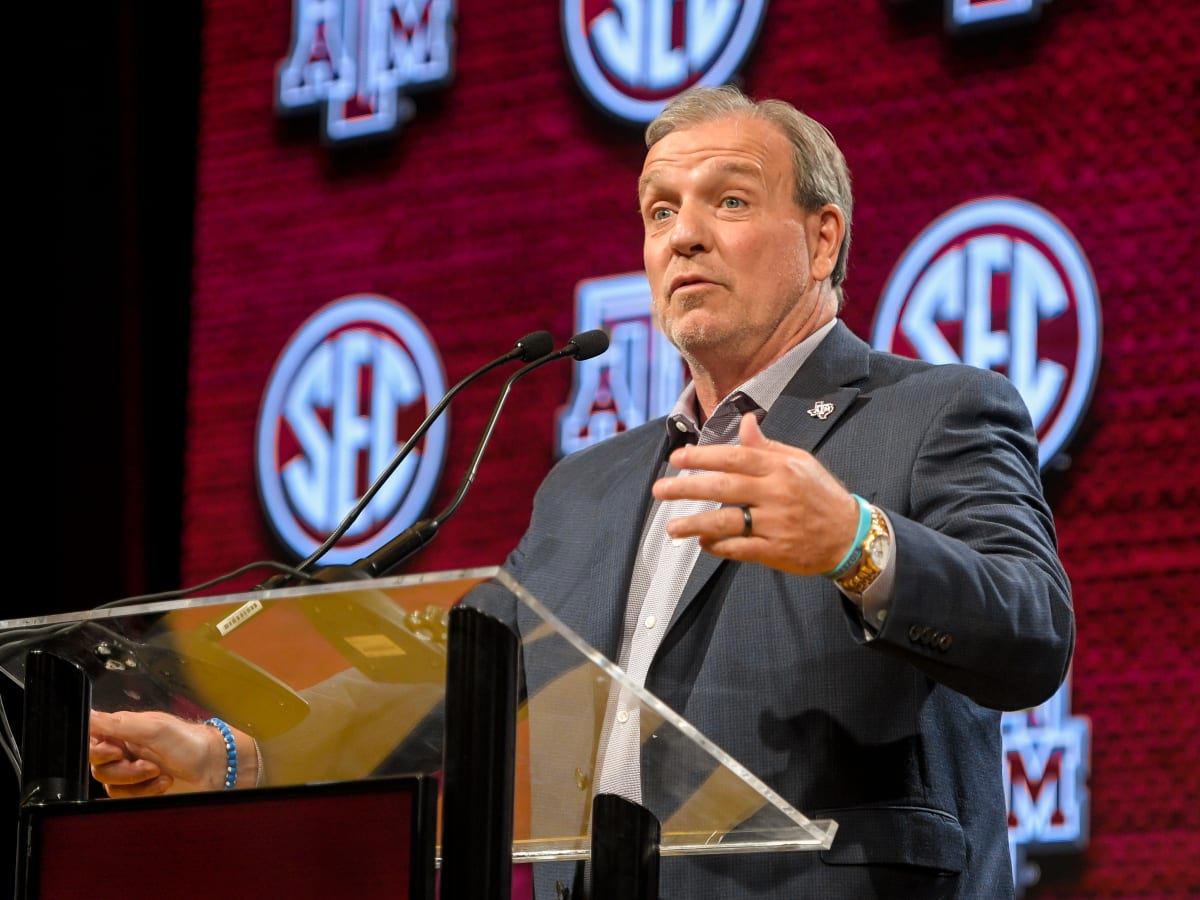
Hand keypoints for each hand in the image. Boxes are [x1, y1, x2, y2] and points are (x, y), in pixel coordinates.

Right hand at [89, 709, 256, 797]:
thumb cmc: (189, 741)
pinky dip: (144, 791)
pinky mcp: (139, 788)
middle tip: (148, 766)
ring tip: (159, 773)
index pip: (91, 740)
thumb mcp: (153, 729)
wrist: (214, 766)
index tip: (117, 752)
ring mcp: (131, 768)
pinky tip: (163, 782)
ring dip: (136, 782)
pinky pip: (125, 796)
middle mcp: (124, 747)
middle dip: (123, 770)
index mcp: (124, 728)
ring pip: (110, 784)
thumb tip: (88, 715)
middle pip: (98, 766)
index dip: (99, 751)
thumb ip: (117, 723)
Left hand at [652, 412, 858, 574]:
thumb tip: (745, 422)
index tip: (677, 458)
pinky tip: (702, 543)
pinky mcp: (776, 551)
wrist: (850, 535)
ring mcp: (775, 524)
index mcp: (780, 468)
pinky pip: (740, 548)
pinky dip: (718, 547)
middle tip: (660, 490)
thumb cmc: (820, 495)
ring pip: (728, 521)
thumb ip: (767, 446)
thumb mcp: (800, 462)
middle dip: (687, 487)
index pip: (734, 457)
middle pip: (724, 487)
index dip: (702, 457)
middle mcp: (776, 494)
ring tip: (671, 527)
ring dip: (695, 524)